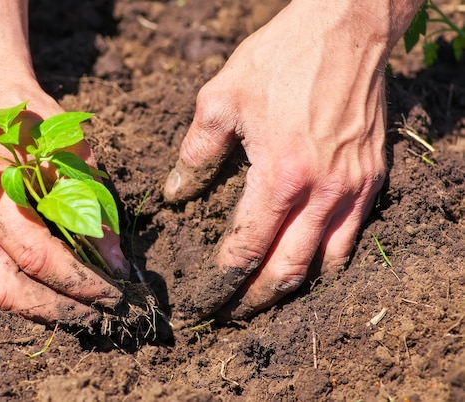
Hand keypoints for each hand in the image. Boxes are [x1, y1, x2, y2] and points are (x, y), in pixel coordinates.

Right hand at [0, 76, 128, 324]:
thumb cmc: (25, 113)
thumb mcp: (67, 147)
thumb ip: (88, 204)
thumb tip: (114, 261)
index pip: (33, 254)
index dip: (78, 279)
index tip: (115, 290)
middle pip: (3, 290)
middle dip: (58, 308)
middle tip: (102, 313)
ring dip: (43, 307)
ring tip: (86, 309)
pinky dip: (28, 290)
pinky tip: (60, 292)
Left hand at [164, 1, 393, 318]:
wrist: (346, 29)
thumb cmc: (281, 59)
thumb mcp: (221, 100)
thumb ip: (196, 154)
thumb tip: (177, 194)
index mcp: (280, 176)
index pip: (247, 248)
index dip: (223, 281)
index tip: (205, 300)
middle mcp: (322, 193)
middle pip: (287, 270)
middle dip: (255, 299)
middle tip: (231, 314)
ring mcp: (354, 190)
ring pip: (325, 264)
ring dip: (293, 287)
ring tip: (265, 297)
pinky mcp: (373, 180)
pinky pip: (353, 238)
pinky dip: (327, 261)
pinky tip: (307, 263)